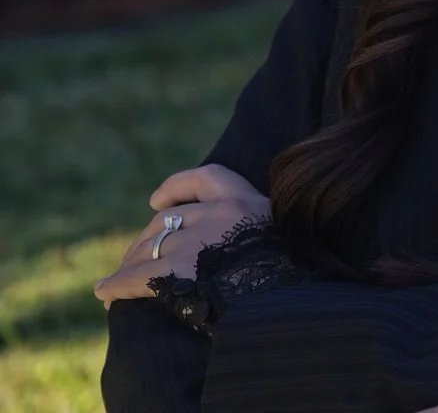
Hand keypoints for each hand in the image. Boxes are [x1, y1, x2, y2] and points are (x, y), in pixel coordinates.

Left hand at [93, 164, 270, 307]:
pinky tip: (106, 293)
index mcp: (248, 201)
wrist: (283, 308)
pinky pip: (138, 276)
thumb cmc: (283, 280)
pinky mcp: (179, 269)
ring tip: (116, 281)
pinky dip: (118, 285)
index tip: (156, 200)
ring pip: (150, 245)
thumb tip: (226, 244)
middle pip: (169, 218)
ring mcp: (199, 239)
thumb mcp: (277, 239)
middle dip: (147, 238)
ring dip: (129, 263)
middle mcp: (221, 212)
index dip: (177, 186)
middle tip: (134, 259)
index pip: (208, 177)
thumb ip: (251, 230)